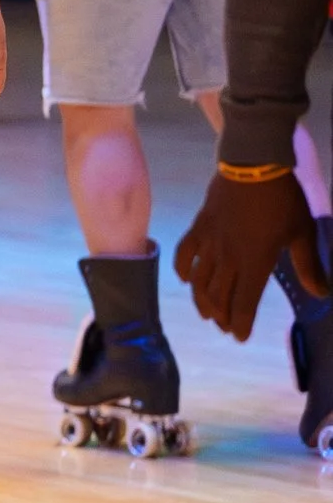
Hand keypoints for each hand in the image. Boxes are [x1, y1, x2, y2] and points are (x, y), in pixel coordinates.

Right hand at [176, 169, 326, 341]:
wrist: (253, 165)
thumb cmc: (283, 200)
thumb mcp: (302, 233)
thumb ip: (309, 266)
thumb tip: (322, 293)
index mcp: (254, 263)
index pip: (243, 303)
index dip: (241, 323)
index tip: (240, 337)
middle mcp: (227, 258)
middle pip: (219, 296)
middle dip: (222, 316)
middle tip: (226, 326)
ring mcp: (210, 243)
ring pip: (200, 281)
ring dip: (202, 300)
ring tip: (207, 313)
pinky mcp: (200, 227)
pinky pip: (185, 253)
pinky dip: (183, 269)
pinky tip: (186, 278)